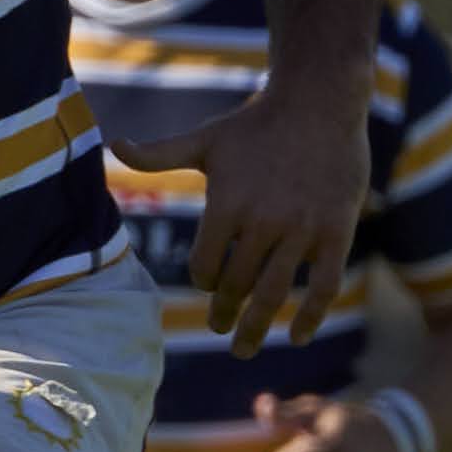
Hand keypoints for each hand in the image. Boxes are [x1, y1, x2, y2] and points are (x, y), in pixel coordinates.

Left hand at [106, 79, 366, 353]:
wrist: (319, 103)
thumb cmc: (254, 125)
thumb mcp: (203, 141)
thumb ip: (159, 154)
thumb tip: (114, 145)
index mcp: (226, 205)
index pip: (204, 265)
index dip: (204, 280)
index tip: (209, 283)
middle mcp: (263, 221)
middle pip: (237, 285)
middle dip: (225, 314)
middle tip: (220, 330)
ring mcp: (302, 229)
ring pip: (275, 292)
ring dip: (258, 327)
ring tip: (245, 348)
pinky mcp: (337, 230)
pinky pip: (325, 284)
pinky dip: (311, 315)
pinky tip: (299, 337)